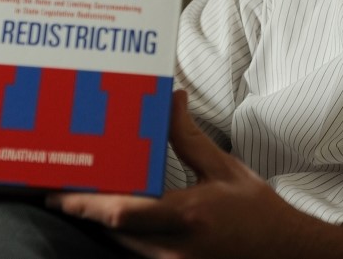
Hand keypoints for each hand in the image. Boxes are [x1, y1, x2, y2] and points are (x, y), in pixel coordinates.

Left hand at [49, 91, 342, 258]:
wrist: (285, 252)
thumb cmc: (258, 211)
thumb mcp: (224, 169)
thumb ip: (190, 138)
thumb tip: (172, 99)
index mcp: (188, 216)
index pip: (122, 213)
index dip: (84, 205)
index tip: (57, 193)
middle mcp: (176, 248)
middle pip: (113, 232)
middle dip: (85, 213)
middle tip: (57, 191)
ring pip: (122, 246)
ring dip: (102, 225)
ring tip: (80, 201)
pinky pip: (138, 255)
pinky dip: (123, 237)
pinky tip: (112, 221)